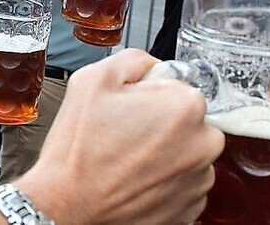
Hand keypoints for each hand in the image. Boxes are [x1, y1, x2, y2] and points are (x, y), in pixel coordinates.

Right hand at [15, 49, 223, 224]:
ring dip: (165, 154)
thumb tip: (153, 66)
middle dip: (162, 123)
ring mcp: (199, 180)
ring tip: (127, 161)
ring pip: (187, 152)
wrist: (66, 209)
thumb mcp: (93, 80)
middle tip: (125, 134)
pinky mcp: (191, 207)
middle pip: (189, 120)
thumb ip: (135, 60)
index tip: (128, 110)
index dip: (149, 95)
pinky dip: (164, 181)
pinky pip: (183, 182)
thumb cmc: (78, 151)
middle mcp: (204, 144)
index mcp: (186, 107)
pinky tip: (135, 181)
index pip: (178, 86)